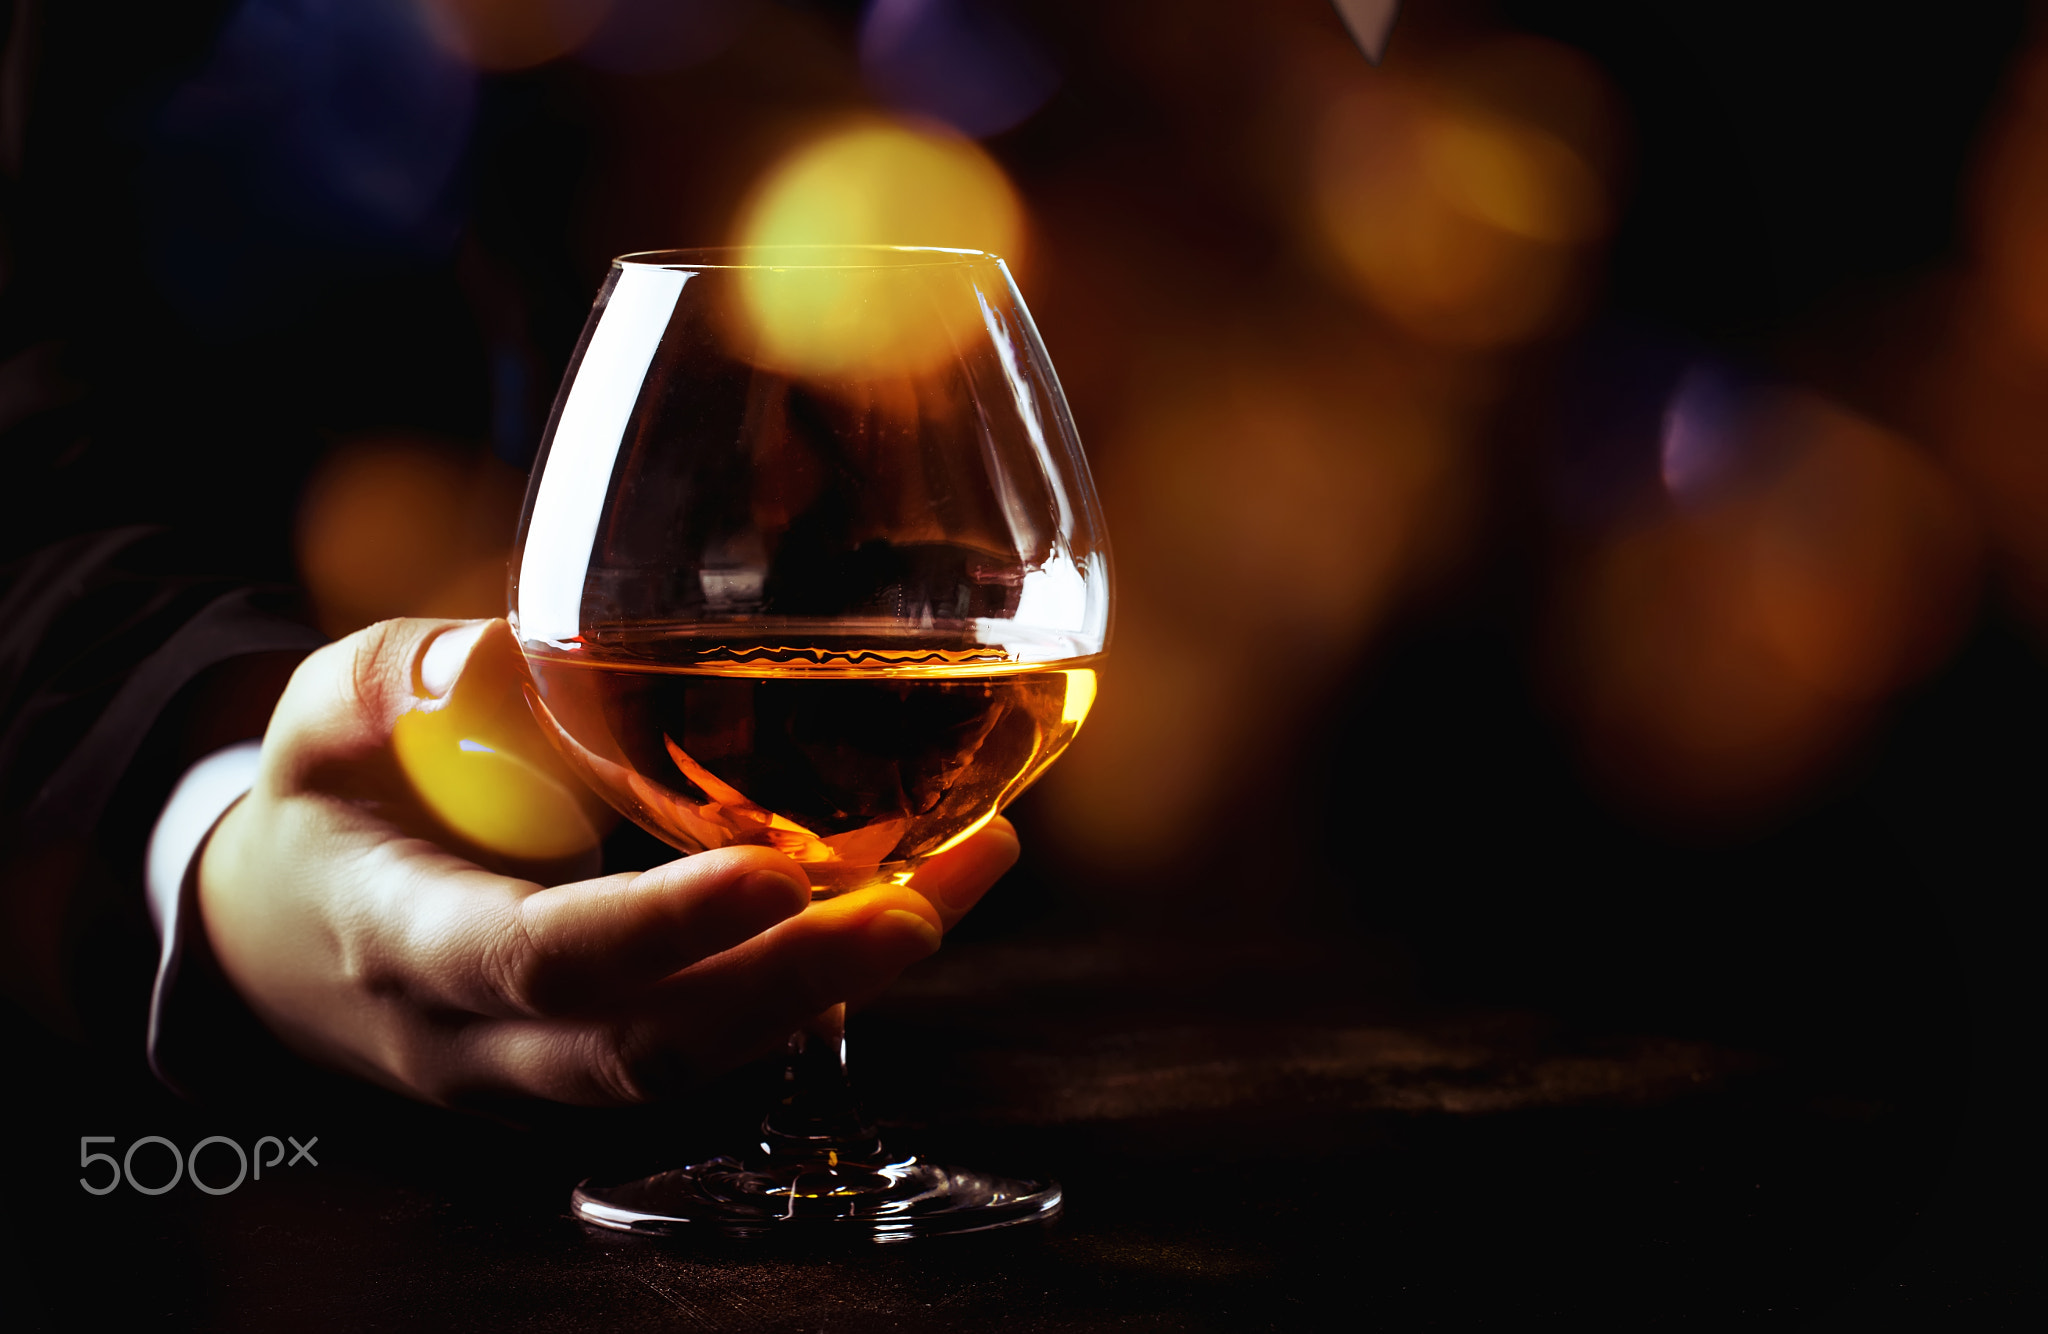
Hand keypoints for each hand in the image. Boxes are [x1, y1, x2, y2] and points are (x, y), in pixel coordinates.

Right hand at [196, 618, 1015, 1106]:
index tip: (774, 871)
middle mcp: (479, 1037)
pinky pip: (717, 1038)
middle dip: (797, 980)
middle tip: (923, 903)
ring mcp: (544, 1067)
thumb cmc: (326, 806)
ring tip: (961, 879)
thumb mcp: (324, 716)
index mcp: (401, 940)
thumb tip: (492, 653)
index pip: (540, 957)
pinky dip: (816, 981)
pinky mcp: (601, 1057)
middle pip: (651, 1044)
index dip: (659, 928)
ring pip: (703, 1057)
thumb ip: (397, 680)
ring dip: (838, 979)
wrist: (287, 937)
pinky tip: (912, 899)